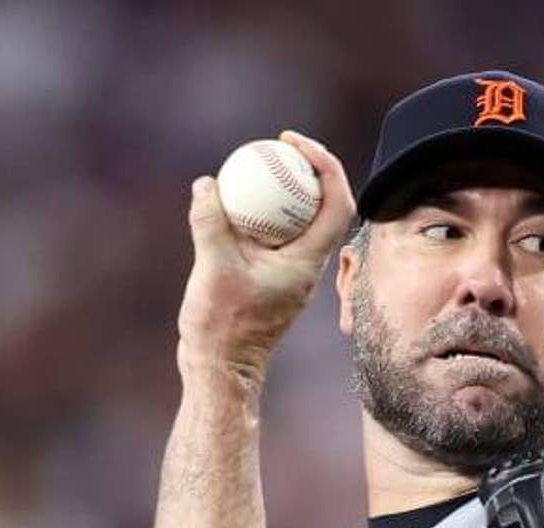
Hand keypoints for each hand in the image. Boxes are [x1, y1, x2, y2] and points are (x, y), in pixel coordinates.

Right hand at [176, 131, 354, 388]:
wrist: (221, 369)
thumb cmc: (223, 326)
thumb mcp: (213, 268)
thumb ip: (211, 223)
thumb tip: (207, 183)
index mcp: (309, 262)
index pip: (337, 201)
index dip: (324, 162)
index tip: (293, 142)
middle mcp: (307, 264)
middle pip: (322, 202)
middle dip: (306, 166)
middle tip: (277, 144)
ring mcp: (290, 270)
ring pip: (298, 217)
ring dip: (284, 188)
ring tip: (255, 164)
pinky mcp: (270, 275)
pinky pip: (273, 232)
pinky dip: (260, 210)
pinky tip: (230, 198)